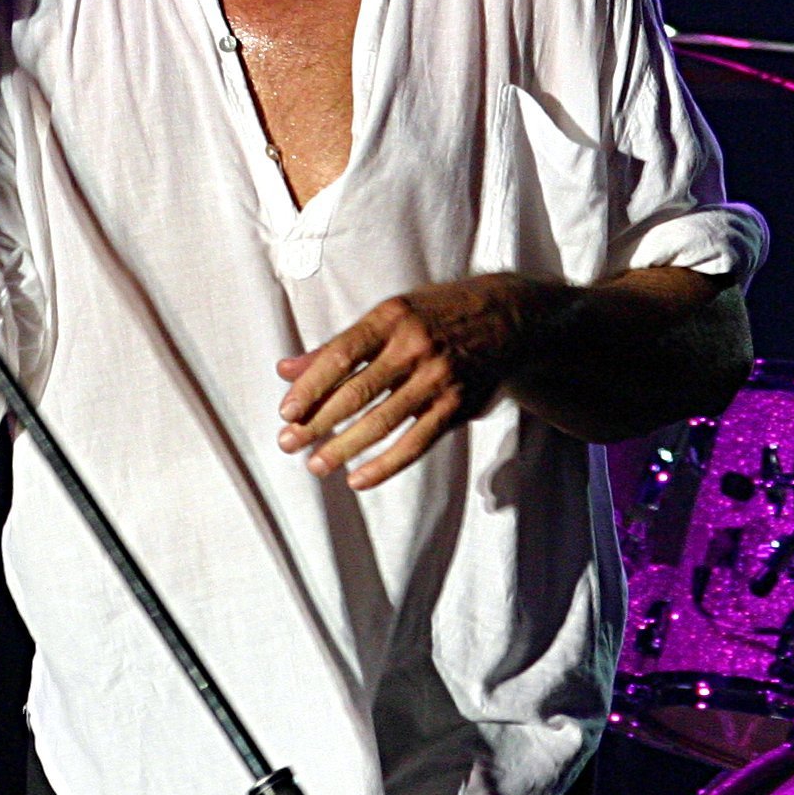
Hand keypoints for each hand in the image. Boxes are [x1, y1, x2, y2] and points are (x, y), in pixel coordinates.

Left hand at [275, 275, 532, 490]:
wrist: (507, 318)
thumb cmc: (434, 315)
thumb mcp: (389, 316)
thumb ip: (337, 346)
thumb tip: (286, 371)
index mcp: (391, 318)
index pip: (341, 355)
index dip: (311, 386)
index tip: (286, 412)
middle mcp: (415, 346)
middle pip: (358, 392)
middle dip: (318, 422)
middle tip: (288, 443)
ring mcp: (439, 378)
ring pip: (383, 421)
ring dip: (344, 448)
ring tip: (316, 465)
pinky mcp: (457, 406)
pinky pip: (416, 443)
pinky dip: (385, 465)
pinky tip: (357, 479)